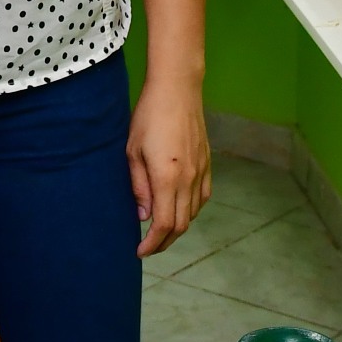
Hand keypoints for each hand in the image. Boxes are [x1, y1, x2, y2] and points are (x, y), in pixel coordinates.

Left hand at [127, 76, 211, 258]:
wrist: (177, 90)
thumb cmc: (149, 116)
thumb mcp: (133, 152)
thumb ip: (139, 187)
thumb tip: (143, 216)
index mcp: (168, 178)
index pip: (164, 225)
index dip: (153, 244)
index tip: (140, 251)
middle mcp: (189, 179)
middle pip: (181, 225)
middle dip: (164, 242)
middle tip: (148, 247)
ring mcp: (201, 171)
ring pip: (193, 213)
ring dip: (178, 227)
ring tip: (160, 230)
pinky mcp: (208, 163)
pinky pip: (202, 197)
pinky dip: (191, 210)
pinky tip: (179, 209)